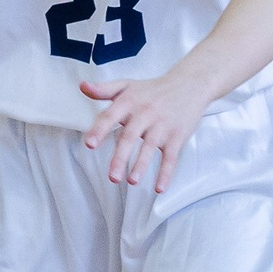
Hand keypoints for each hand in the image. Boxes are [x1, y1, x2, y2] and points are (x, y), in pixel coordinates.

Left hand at [81, 69, 211, 192]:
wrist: (190, 84)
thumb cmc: (154, 89)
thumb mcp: (127, 86)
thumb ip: (103, 90)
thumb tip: (82, 87)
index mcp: (129, 102)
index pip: (110, 116)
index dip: (99, 130)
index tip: (89, 144)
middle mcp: (145, 113)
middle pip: (129, 137)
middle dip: (120, 158)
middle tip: (112, 176)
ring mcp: (162, 126)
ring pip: (149, 148)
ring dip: (141, 165)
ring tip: (132, 181)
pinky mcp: (177, 136)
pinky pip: (171, 157)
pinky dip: (166, 173)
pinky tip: (160, 187)